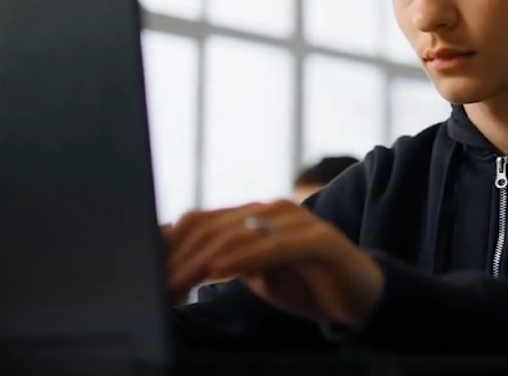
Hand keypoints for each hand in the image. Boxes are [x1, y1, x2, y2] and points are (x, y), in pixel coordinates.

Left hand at [163, 199, 383, 328]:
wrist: (359, 296)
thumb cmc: (303, 283)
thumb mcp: (256, 274)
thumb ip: (226, 263)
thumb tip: (177, 266)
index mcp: (255, 214)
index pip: (203, 222)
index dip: (173, 246)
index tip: (148, 274)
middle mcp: (273, 210)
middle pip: (214, 228)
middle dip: (181, 259)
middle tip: (159, 286)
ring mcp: (298, 221)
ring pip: (240, 235)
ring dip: (204, 261)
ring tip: (180, 283)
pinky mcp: (320, 240)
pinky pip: (276, 247)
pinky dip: (245, 258)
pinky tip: (221, 271)